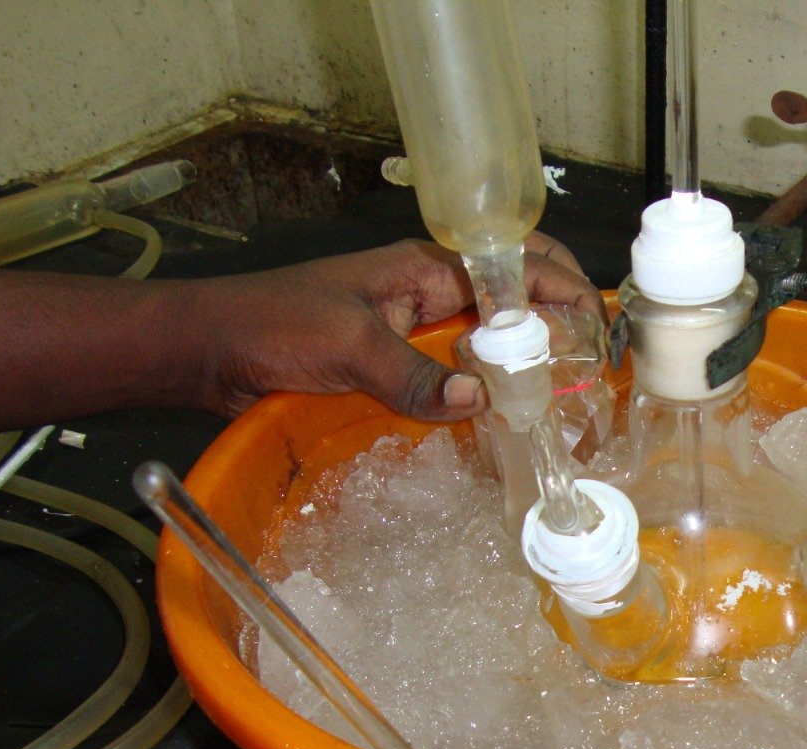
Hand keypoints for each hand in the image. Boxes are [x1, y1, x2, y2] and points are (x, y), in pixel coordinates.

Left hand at [200, 234, 607, 421]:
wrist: (210, 348)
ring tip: (563, 402)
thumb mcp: (346, 345)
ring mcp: (414, 332)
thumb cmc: (271, 324)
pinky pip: (455, 377)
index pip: (517, 267)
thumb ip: (411, 374)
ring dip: (526, 366)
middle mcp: (429, 296)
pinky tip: (503, 423)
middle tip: (591, 373)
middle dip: (559, 327)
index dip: (565, 292)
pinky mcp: (396, 366)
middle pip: (514, 303)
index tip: (597, 332)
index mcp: (425, 269)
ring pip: (489, 343)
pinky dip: (485, 395)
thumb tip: (479, 402)